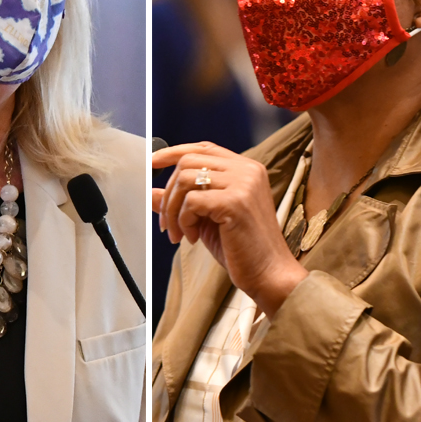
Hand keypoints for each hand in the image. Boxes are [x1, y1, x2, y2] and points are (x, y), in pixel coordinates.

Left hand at [152, 142, 306, 316]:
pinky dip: (183, 221)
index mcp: (246, 169)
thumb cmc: (242, 248)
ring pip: (185, 179)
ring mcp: (243, 184)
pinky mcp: (235, 202)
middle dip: (169, 193)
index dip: (174, 153)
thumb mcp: (206, 219)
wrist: (269, 273)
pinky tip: (194, 238)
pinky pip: (191, 201)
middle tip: (167, 222)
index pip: (203, 148)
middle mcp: (247, 170)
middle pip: (188, 162)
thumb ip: (182, 202)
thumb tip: (151, 192)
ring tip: (180, 233)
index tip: (152, 163)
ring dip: (173, 210)